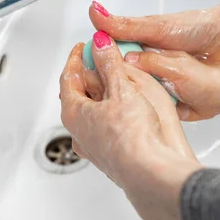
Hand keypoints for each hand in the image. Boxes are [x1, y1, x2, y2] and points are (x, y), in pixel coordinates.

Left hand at [59, 31, 201, 219]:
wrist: (150, 174)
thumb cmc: (132, 137)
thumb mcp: (122, 90)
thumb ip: (110, 64)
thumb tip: (100, 45)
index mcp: (74, 113)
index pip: (68, 78)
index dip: (77, 58)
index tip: (83, 47)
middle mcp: (80, 133)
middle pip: (79, 95)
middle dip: (90, 75)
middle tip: (101, 59)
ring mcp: (95, 147)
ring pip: (94, 114)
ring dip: (103, 95)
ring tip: (118, 83)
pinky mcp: (112, 157)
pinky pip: (107, 128)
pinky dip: (113, 113)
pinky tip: (128, 111)